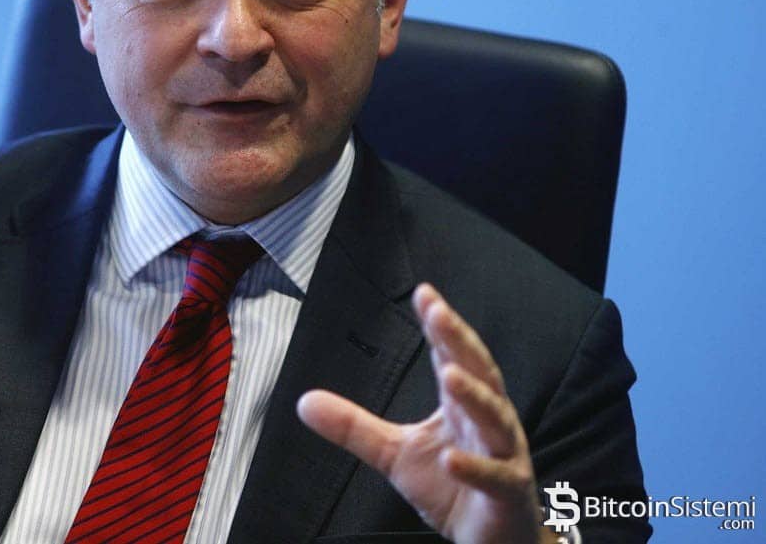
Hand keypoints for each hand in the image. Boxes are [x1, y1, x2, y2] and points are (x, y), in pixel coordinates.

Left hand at [298, 283, 554, 543]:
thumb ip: (355, 426)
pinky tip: (449, 459)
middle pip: (479, 373)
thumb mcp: (394, 453)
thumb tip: (304, 401)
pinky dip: (475, 468)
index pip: (452, 356)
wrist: (491, 540)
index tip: (424, 294)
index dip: (441, 326)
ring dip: (476, 397)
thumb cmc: (453, 486)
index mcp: (462, 405)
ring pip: (495, 419)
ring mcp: (504, 455)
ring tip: (451, 377)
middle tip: (439, 314)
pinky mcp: (509, 493)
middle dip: (460, 342)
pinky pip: (495, 477)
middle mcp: (489, 421)